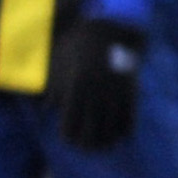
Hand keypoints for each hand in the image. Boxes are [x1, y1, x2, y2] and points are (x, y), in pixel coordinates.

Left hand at [53, 14, 145, 153]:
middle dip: (87, 144)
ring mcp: (115, 95)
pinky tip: (121, 135)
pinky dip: (125, 131)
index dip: (69, 138)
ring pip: (111, 130)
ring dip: (107, 142)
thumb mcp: (58, 64)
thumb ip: (53, 89)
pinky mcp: (131, 92)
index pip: (70, 127)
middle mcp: (95, 96)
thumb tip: (46, 109)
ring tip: (104, 147)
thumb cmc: (78, 46)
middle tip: (86, 147)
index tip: (70, 140)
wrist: (111, 30)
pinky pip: (129, 119)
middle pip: (91, 134)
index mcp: (75, 91)